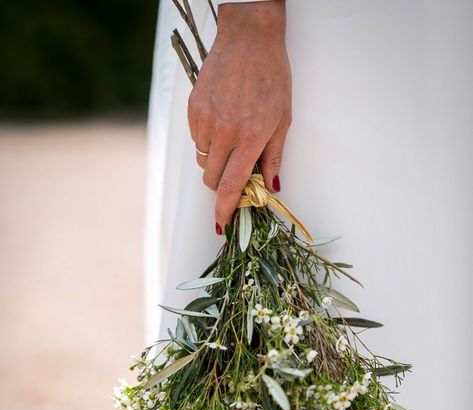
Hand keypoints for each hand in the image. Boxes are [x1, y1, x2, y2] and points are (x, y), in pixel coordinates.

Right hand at [187, 0, 290, 233]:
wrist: (248, 38)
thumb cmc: (272, 77)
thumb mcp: (283, 120)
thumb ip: (274, 157)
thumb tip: (272, 188)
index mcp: (250, 138)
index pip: (231, 186)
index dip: (225, 210)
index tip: (221, 225)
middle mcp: (224, 133)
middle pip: (212, 180)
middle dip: (222, 185)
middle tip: (236, 172)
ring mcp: (205, 121)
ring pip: (202, 161)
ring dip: (215, 161)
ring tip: (231, 139)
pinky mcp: (193, 110)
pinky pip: (196, 140)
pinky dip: (207, 140)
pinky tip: (221, 121)